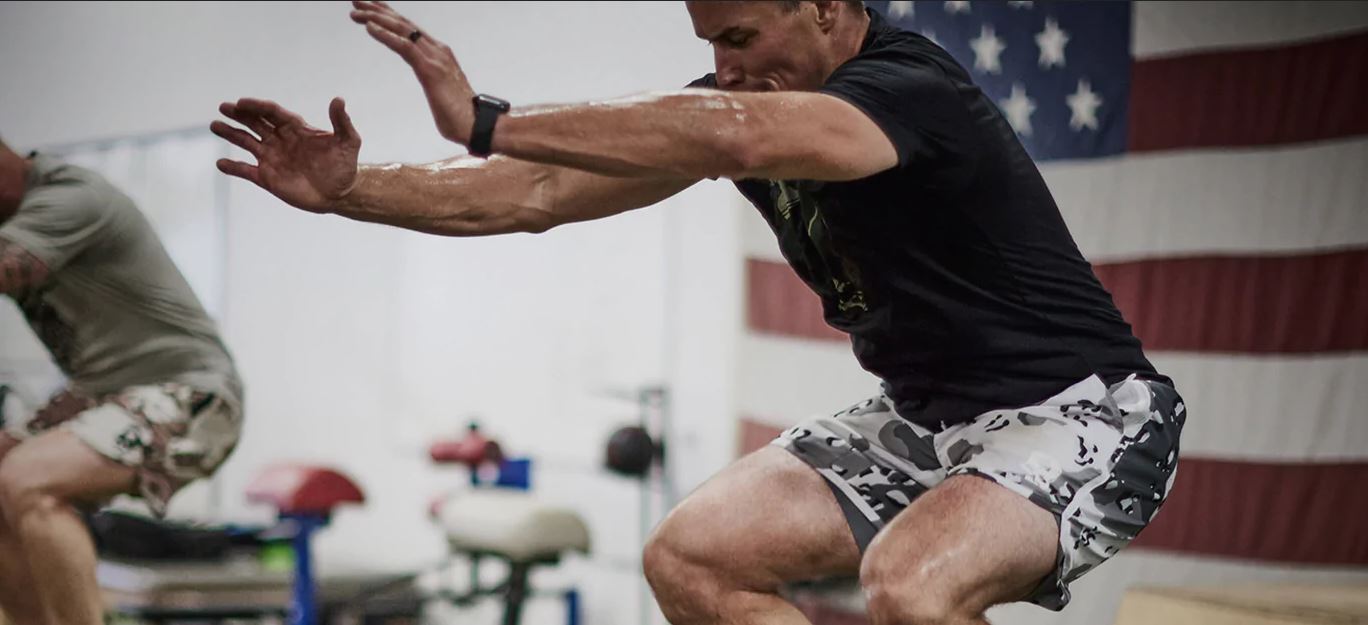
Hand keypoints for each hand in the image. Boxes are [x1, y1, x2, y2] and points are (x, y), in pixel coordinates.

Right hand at [211, 97, 361, 212]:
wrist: (341, 193)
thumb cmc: (345, 166)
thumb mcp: (348, 142)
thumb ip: (341, 122)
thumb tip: (338, 100)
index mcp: (296, 129)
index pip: (273, 113)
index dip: (258, 107)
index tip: (242, 102)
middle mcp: (280, 140)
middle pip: (256, 123)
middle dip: (240, 115)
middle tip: (223, 107)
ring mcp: (273, 158)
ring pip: (247, 142)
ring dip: (231, 134)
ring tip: (214, 125)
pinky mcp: (268, 178)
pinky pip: (246, 170)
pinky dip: (233, 167)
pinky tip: (220, 163)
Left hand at [350, 0, 475, 144]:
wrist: (478, 124)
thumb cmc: (461, 115)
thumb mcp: (442, 91)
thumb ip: (434, 82)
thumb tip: (433, 87)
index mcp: (439, 53)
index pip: (410, 29)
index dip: (389, 17)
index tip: (371, 9)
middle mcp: (437, 50)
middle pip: (404, 24)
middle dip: (379, 10)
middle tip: (357, 1)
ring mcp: (435, 58)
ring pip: (402, 30)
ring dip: (377, 18)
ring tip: (357, 11)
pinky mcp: (430, 70)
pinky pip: (404, 46)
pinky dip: (385, 35)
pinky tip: (369, 28)